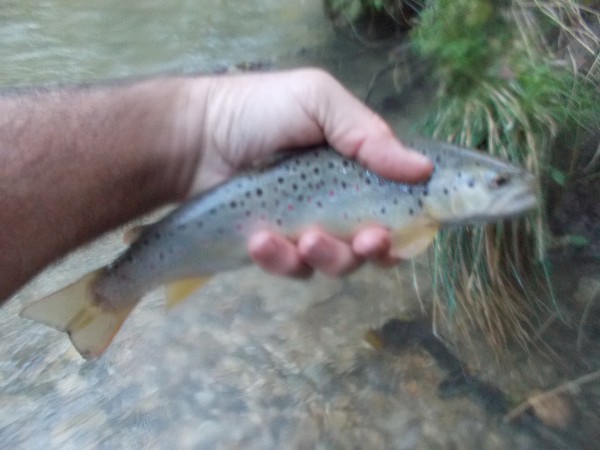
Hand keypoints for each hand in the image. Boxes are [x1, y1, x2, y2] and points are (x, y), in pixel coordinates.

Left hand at [184, 69, 432, 276]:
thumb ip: (367, 134)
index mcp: (357, 169)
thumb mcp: (318, 101)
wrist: (195, 135)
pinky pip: (290, 268)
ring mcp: (305, 229)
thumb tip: (423, 169)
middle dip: (372, 250)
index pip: (396, 205)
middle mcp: (337, 203)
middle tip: (365, 241)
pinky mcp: (274, 249)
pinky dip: (281, 260)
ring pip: (335, 263)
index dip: (407, 224)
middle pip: (371, 245)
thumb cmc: (260, 110)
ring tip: (305, 238)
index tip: (407, 229)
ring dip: (328, 257)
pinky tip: (261, 239)